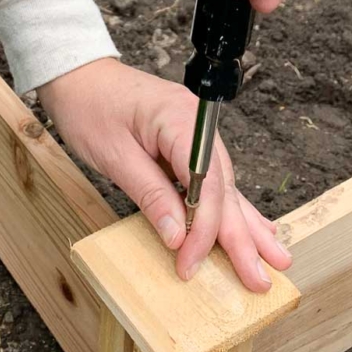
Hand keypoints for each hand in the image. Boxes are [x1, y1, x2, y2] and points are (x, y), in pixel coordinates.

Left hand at [38, 58, 291, 291]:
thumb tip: (176, 236)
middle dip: (242, 235)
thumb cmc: (89, 106)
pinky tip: (253, 225)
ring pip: (225, 185)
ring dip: (246, 225)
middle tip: (259, 278)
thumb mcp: (113, 154)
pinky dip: (228, 206)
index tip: (190, 263)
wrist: (77, 73)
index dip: (203, 229)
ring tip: (274, 258)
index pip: (206, 182)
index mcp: (181, 119)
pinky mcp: (187, 140)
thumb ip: (149, 194)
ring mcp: (196, 131)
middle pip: (225, 186)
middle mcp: (198, 123)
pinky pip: (212, 179)